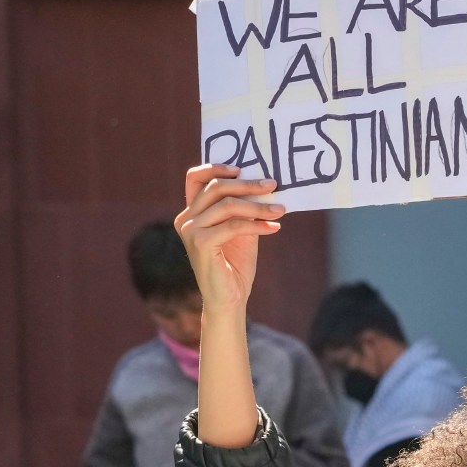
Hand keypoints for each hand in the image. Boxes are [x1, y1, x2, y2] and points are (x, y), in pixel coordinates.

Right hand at [174, 164, 281, 311]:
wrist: (230, 299)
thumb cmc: (235, 264)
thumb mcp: (240, 229)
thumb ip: (243, 207)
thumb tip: (263, 183)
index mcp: (191, 212)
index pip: (195, 178)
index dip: (216, 167)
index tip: (242, 169)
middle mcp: (186, 219)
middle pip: (216, 187)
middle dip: (247, 185)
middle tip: (273, 185)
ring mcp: (190, 231)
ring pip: (227, 205)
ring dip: (258, 206)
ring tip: (280, 209)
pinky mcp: (200, 243)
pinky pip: (234, 225)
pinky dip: (257, 224)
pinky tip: (274, 228)